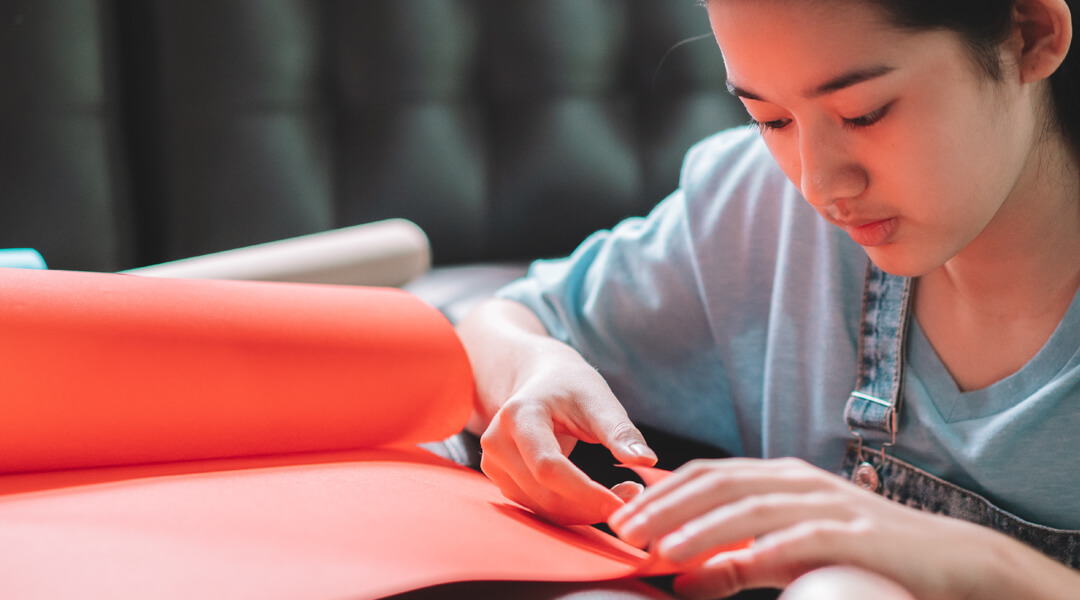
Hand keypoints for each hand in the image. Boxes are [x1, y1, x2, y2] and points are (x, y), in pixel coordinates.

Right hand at [478, 346, 656, 524]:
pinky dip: (572, 509)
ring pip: (543, 508)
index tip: (624, 502)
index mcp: (518, 416)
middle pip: (545, 494)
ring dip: (585, 511)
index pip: (548, 467)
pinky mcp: (503, 481)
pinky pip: (540, 508)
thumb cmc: (570, 385)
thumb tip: (647, 461)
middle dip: (591, 506)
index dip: (585, 492)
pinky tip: (598, 495)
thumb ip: (620, 431)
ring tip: (622, 493)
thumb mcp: (598, 399)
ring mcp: (494, 465)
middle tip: (633, 496)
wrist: (539, 379)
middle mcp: (497, 443)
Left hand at [607, 457, 1042, 598]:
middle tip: (625, 529)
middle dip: (666, 505)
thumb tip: (681, 580)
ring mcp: (827, 503)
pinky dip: (763, 547)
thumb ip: (736, 566)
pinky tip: (734, 560)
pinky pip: (801, 536)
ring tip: (660, 548)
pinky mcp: (855, 533)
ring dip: (701, 526)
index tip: (622, 517)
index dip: (661, 493)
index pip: (707, 476)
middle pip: (719, 483)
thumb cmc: (862, 553)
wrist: (949, 560)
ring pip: (751, 506)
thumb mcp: (788, 558)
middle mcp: (797, 482)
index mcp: (779, 480)